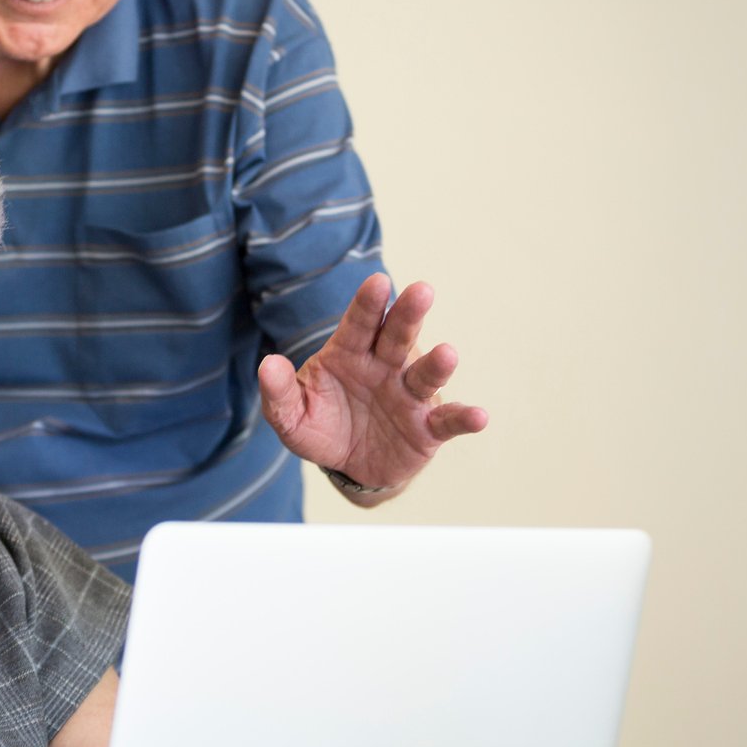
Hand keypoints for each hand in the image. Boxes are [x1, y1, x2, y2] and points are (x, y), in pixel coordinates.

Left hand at [258, 273, 487, 497]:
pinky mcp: (427, 428)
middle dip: (409, 315)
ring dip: (437, 364)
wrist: (349, 464)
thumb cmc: (322, 426)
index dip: (368, 304)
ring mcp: (409, 395)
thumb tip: (267, 365)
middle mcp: (385, 366)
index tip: (377, 282)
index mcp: (350, 353)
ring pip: (425, 374)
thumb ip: (279, 392)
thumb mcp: (291, 415)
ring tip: (447, 354)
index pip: (359, 324)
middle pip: (398, 336)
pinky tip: (479, 416)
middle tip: (422, 290)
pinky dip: (464, 418)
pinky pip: (448, 420)